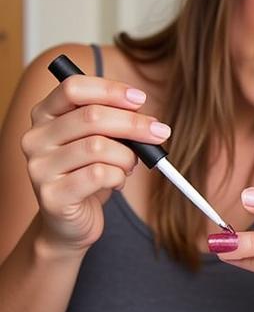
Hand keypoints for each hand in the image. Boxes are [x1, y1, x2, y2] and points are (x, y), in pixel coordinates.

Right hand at [21, 74, 169, 251]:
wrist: (70, 223)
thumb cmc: (87, 177)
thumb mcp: (98, 143)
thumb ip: (111, 125)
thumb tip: (146, 118)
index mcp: (44, 116)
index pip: (73, 88)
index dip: (110, 90)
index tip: (140, 99)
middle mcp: (35, 138)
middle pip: (91, 116)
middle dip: (134, 124)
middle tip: (159, 133)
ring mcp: (40, 167)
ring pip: (98, 147)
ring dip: (127, 157)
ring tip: (129, 166)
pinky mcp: (53, 195)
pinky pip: (99, 176)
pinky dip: (119, 177)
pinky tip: (117, 183)